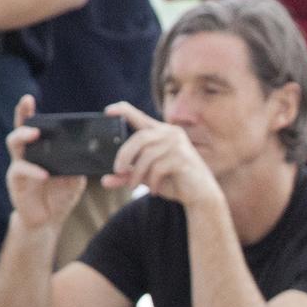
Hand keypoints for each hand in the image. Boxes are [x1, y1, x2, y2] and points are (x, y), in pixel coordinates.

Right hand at [5, 95, 88, 229]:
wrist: (48, 221)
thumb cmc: (59, 197)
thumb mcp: (74, 180)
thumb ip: (78, 166)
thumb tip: (89, 152)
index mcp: (40, 151)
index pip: (33, 127)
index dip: (28, 112)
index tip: (29, 98)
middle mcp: (26, 154)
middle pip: (19, 129)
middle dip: (22, 116)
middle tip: (29, 106)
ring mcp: (19, 166)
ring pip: (14, 144)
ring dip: (24, 136)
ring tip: (35, 134)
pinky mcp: (15, 181)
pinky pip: (21, 171)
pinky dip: (33, 171)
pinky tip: (44, 174)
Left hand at [103, 100, 220, 206]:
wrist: (201, 196)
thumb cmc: (174, 182)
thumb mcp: (147, 178)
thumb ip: (127, 176)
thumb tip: (105, 180)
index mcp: (161, 132)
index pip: (139, 115)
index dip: (122, 110)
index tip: (107, 112)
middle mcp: (170, 134)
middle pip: (139, 138)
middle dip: (124, 155)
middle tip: (117, 171)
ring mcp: (178, 145)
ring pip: (147, 155)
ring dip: (137, 174)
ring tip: (135, 186)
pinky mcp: (183, 158)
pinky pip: (158, 167)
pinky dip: (152, 181)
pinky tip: (154, 190)